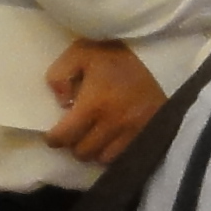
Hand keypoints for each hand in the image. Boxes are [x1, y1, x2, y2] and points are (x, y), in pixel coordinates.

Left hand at [42, 39, 164, 163]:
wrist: (157, 56)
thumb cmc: (114, 55)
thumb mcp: (80, 52)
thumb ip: (60, 75)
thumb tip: (61, 102)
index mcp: (94, 104)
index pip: (66, 136)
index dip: (54, 139)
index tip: (52, 135)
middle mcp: (113, 124)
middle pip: (83, 152)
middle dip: (73, 144)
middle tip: (74, 132)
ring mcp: (132, 132)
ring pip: (102, 158)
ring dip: (94, 150)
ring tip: (92, 136)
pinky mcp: (147, 135)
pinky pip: (123, 156)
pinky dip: (112, 151)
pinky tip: (110, 138)